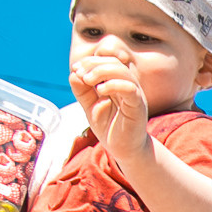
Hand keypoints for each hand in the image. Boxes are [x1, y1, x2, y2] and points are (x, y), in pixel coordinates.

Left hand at [69, 36, 150, 164]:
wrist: (124, 150)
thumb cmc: (109, 128)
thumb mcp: (90, 107)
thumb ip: (82, 91)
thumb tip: (74, 73)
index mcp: (117, 83)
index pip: (106, 62)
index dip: (90, 61)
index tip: (75, 69)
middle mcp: (128, 86)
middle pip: (114, 63)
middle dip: (94, 64)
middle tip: (80, 74)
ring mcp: (134, 95)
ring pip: (123, 72)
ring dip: (102, 71)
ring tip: (88, 80)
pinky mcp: (138, 106)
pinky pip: (130, 89)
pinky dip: (114, 85)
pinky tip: (100, 91)